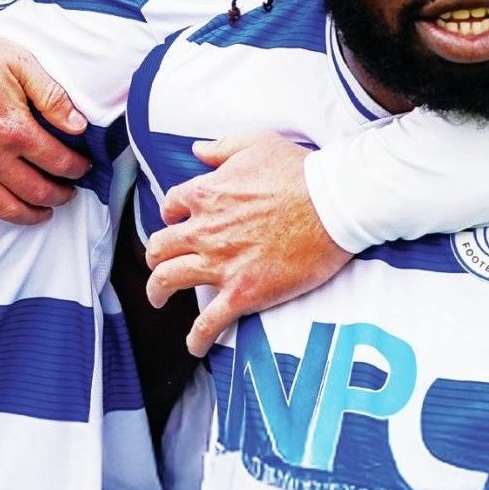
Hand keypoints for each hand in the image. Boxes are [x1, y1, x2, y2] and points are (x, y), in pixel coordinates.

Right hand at [0, 25, 92, 246]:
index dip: (76, 169)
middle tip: (66, 193)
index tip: (81, 169)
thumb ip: (51, 95)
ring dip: (29, 216)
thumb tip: (79, 126)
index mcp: (15, 128)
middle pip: (36, 191)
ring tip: (42, 213)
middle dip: (59, 196)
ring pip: (4, 208)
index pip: (58, 161)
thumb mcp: (17, 61)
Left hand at [143, 131, 349, 355]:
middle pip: (160, 247)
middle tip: (158, 264)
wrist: (333, 205)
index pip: (170, 207)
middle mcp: (203, 230)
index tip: (176, 222)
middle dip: (154, 257)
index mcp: (204, 195)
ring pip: (169, 280)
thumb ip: (221, 148)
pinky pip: (209, 321)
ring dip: (157, 291)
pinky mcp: (243, 292)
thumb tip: (198, 150)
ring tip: (157, 299)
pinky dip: (197, 337)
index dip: (170, 215)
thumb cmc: (300, 171)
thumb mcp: (255, 143)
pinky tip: (193, 346)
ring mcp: (220, 263)